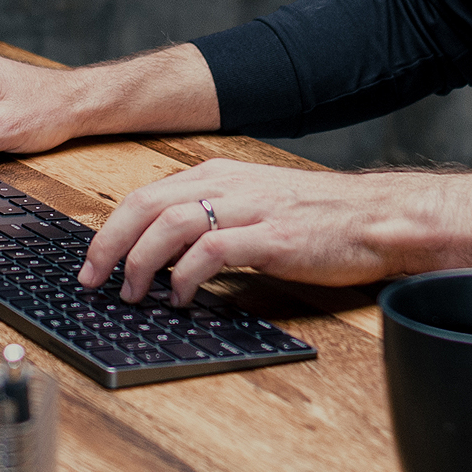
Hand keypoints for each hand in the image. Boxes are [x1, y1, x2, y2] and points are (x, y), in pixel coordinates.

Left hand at [77, 159, 471, 304]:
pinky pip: (213, 252)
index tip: (93, 262)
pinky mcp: (271, 237)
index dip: (110, 230)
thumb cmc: (321, 218)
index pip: (146, 195)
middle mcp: (228, 185)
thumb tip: (168, 258)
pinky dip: (186, 275)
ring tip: (132, 294)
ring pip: (170, 225)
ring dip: (141, 262)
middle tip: (94, 281)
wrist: (378, 217)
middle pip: (145, 206)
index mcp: (220, 175)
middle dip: (109, 245)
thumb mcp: (256, 207)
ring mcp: (249, 209)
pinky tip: (180, 297)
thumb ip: (214, 222)